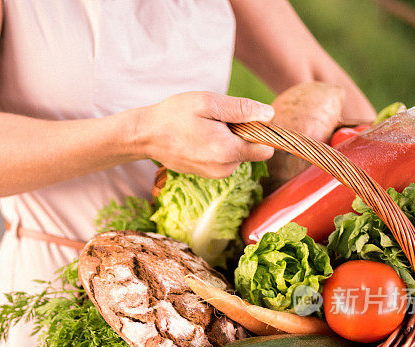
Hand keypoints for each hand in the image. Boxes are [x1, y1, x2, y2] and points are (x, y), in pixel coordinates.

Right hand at [135, 92, 274, 178]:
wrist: (146, 135)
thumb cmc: (174, 115)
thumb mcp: (208, 102)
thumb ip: (241, 109)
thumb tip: (269, 115)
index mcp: (227, 151)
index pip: (266, 149)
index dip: (262, 132)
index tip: (246, 119)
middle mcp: (224, 169)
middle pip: (252, 151)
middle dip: (242, 134)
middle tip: (217, 120)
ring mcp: (214, 175)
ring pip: (238, 155)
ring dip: (229, 140)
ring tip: (205, 129)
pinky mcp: (207, 175)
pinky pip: (225, 160)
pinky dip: (219, 148)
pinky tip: (200, 138)